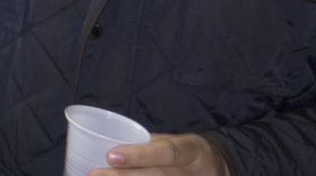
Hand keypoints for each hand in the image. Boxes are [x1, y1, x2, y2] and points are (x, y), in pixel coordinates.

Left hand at [95, 133, 229, 174]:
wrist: (221, 169)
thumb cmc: (187, 153)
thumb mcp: (176, 142)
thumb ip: (149, 146)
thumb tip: (111, 147)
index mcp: (190, 150)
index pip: (164, 152)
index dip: (138, 155)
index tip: (110, 156)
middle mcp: (192, 173)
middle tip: (94, 175)